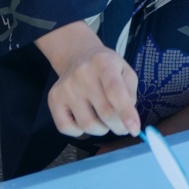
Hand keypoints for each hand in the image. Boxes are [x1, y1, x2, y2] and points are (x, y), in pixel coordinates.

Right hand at [37, 21, 140, 138]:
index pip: (115, 91)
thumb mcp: (125, 70)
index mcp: (103, 63)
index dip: (126, 113)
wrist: (78, 56)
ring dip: (101, 129)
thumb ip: (130, 92)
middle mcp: (82, 73)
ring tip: (104, 120)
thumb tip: (128, 118)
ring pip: (87, 124)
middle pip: (104, 112)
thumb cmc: (106, 67)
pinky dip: (80, 131)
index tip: (134, 130)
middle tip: (122, 127)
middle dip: (118, 126)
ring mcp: (66, 87)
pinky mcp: (54, 99)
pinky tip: (86, 119)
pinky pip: (67, 128)